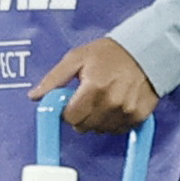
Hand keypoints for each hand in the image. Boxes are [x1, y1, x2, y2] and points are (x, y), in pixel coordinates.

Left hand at [31, 36, 157, 133]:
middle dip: (81, 116)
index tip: (72, 102)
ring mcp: (126, 111)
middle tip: (88, 99)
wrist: (145, 50)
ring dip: (97, 120)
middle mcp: (110, 102)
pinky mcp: (139, 115)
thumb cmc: (109, 53)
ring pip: (101, 130)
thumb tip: (34, 96)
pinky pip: (119, 129)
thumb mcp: (76, 58)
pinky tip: (115, 105)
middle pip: (84, 127)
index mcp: (93, 88)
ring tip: (103, 100)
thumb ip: (54, 79)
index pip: (70, 118)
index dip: (67, 111)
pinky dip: (114, 121)